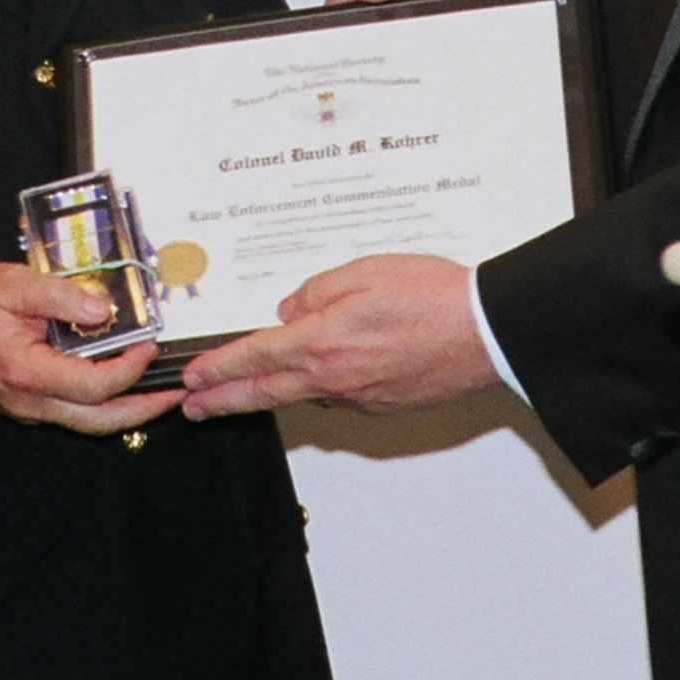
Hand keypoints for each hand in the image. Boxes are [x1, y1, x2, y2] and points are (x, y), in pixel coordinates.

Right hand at [0, 262, 181, 432]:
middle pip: (100, 421)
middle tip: (178, 392)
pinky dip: (107, 404)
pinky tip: (126, 384)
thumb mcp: (12, 284)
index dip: (129, 369)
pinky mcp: (31, 406)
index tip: (150, 344)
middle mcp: (31, 402)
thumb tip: (105, 311)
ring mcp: (30, 410)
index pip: (94, 386)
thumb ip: (60, 296)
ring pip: (90, 423)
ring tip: (162, 393)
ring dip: (129, 410)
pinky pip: (76, 414)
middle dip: (144, 409)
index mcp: (27, 373)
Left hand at [180, 254, 493, 418]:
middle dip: (224, 400)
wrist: (485, 332)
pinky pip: (338, 398)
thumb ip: (318, 291)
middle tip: (195, 408)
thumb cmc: (434, 297)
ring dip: (267, 396)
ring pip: (302, 397)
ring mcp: (360, 398)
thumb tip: (291, 310)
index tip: (193, 376)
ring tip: (243, 394)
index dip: (219, 368)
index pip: (255, 358)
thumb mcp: (364, 271)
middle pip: (264, 394)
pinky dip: (317, 390)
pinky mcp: (383, 406)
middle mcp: (335, 378)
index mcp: (323, 342)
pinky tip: (315, 379)